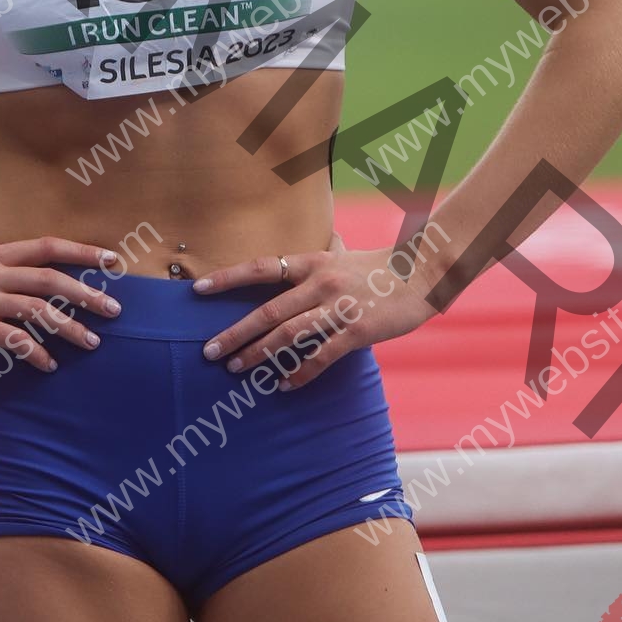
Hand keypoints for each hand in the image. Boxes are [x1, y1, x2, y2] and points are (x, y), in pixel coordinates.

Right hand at [0, 235, 122, 362]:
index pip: (48, 246)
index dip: (83, 251)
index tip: (114, 261)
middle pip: (50, 279)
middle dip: (87, 293)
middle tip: (114, 310)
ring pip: (37, 310)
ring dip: (69, 327)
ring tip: (92, 342)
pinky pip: (12, 339)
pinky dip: (35, 352)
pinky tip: (49, 365)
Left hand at [191, 245, 435, 388]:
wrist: (423, 274)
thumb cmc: (383, 266)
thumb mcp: (348, 253)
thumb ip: (329, 250)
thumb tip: (325, 236)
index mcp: (312, 263)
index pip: (261, 268)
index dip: (227, 278)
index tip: (197, 290)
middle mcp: (320, 283)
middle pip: (267, 311)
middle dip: (234, 333)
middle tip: (209, 351)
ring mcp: (338, 308)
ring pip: (287, 335)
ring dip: (258, 354)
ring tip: (235, 370)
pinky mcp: (356, 331)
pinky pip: (320, 356)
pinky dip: (298, 373)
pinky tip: (282, 385)